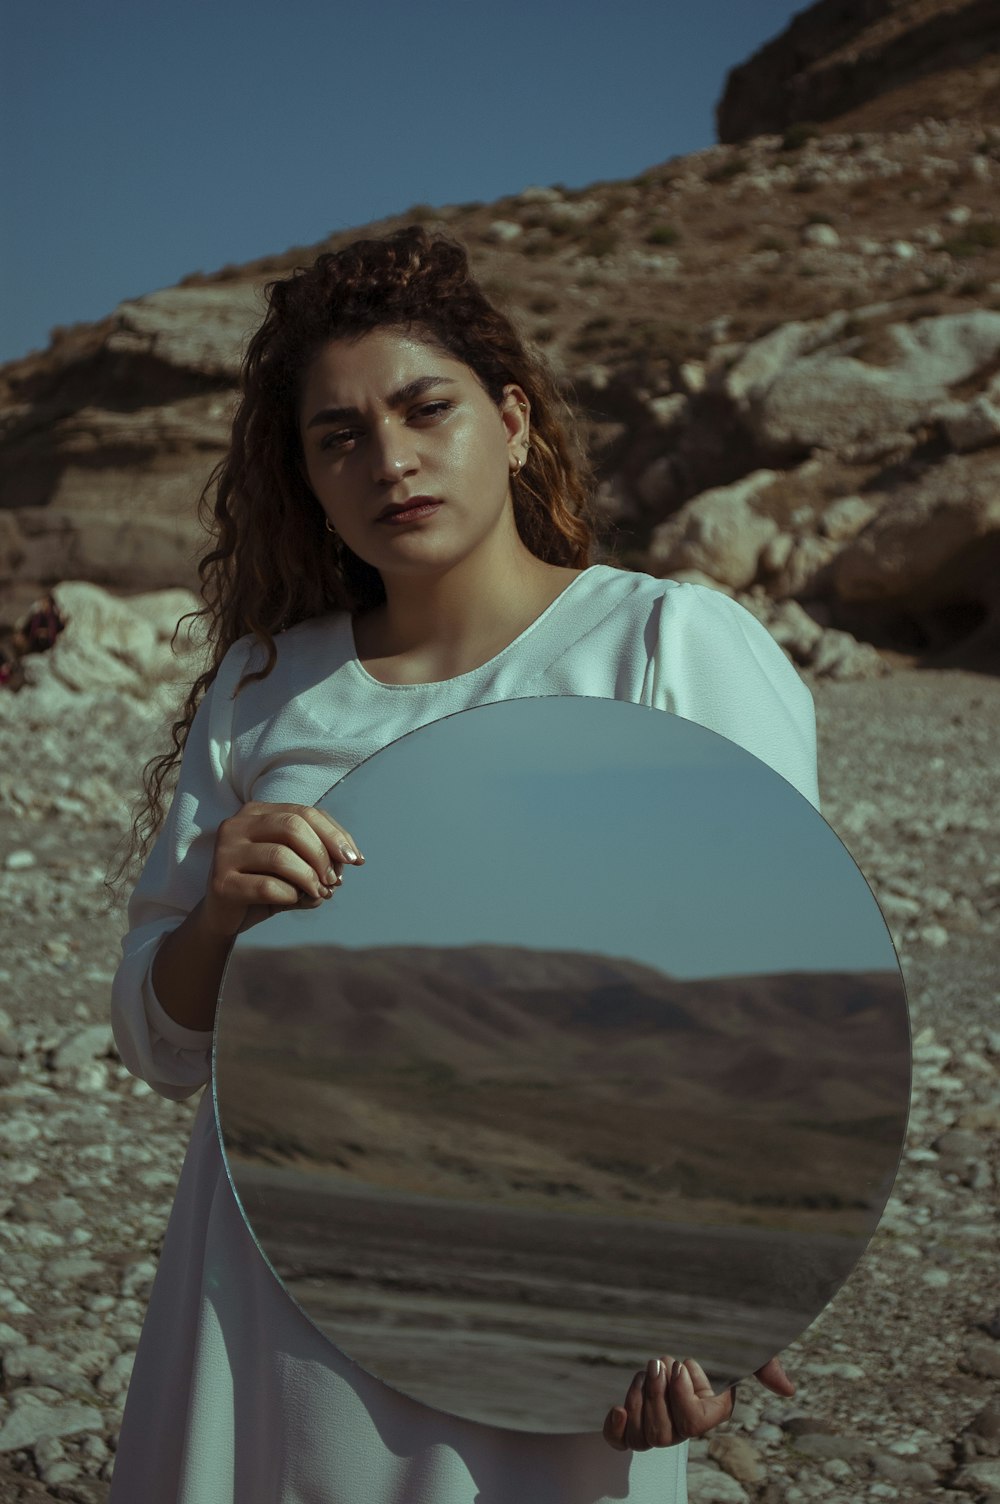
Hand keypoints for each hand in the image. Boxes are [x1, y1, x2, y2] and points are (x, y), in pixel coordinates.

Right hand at [202, 802, 363, 937]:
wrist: (225, 917)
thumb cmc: (265, 885)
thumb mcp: (296, 865)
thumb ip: (320, 854)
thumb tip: (347, 858)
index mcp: (257, 812)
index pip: (305, 812)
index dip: (335, 835)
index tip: (355, 860)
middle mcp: (236, 825)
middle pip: (293, 827)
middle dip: (322, 855)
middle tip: (335, 881)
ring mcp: (225, 852)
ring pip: (281, 856)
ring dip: (310, 878)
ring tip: (319, 893)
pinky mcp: (221, 882)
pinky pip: (268, 886)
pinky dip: (291, 895)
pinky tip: (294, 900)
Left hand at [602, 1353, 794, 1450]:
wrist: (689, 1324)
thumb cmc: (720, 1336)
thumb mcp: (744, 1346)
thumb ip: (764, 1366)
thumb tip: (787, 1389)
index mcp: (711, 1412)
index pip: (693, 1425)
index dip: (681, 1399)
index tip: (681, 1365)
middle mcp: (684, 1425)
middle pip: (663, 1435)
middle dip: (657, 1397)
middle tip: (661, 1363)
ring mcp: (658, 1420)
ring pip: (643, 1436)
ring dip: (640, 1401)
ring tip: (647, 1371)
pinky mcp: (636, 1413)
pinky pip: (622, 1440)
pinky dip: (616, 1430)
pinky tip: (617, 1408)